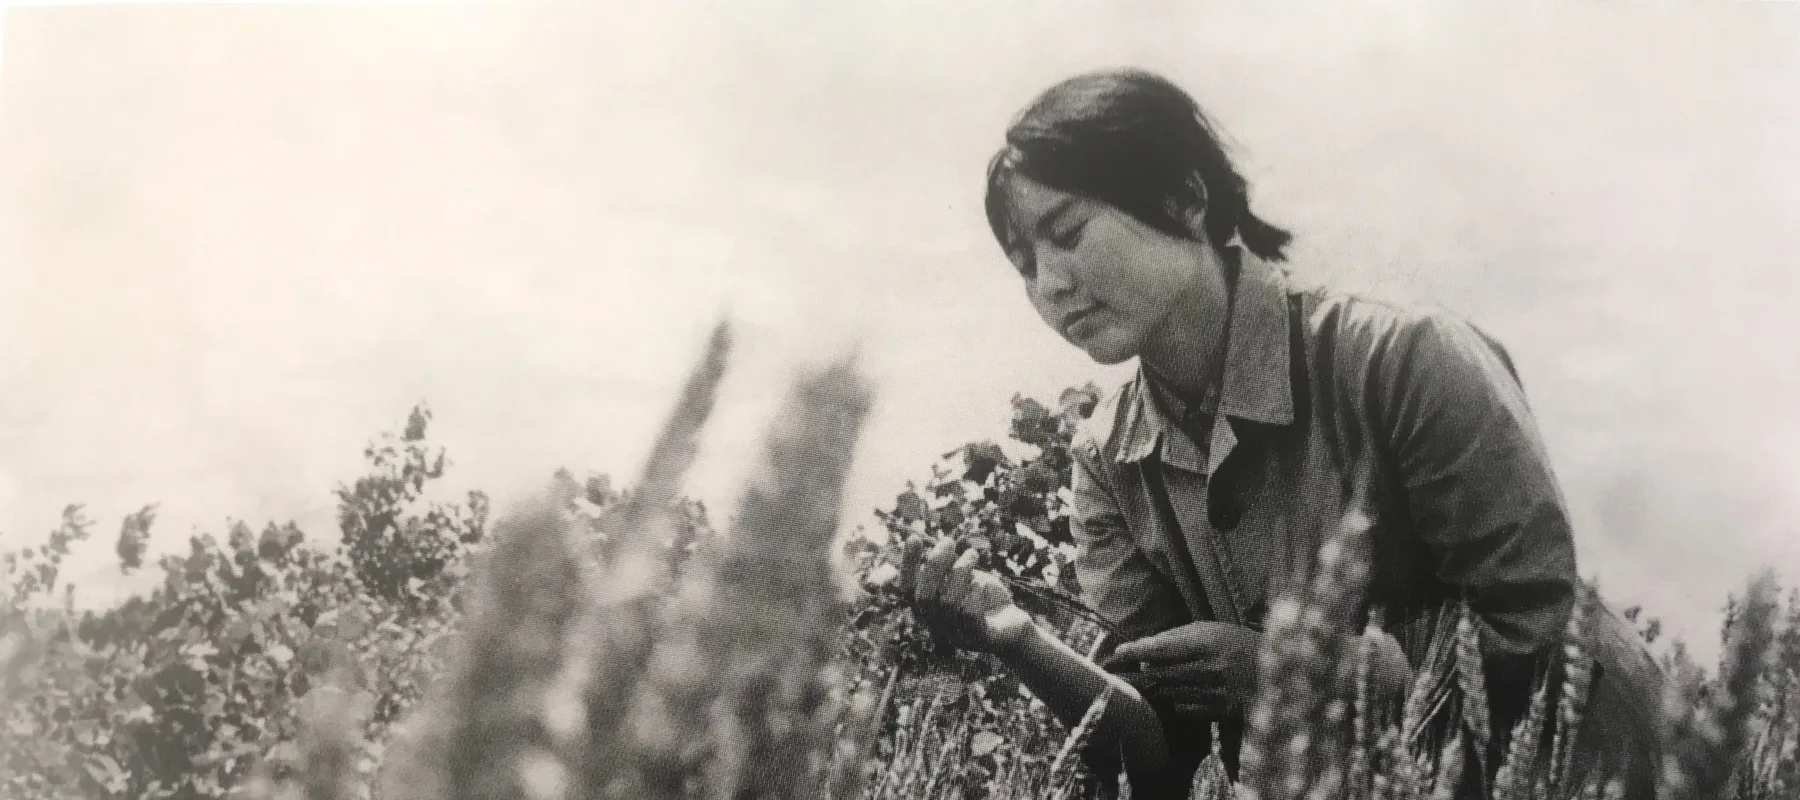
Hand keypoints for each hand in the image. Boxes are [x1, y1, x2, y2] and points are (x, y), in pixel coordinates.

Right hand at [902, 537, 1034, 655]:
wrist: (1014, 625)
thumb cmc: (984, 597)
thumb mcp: (965, 578)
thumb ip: (949, 567)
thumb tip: (940, 547)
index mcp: (929, 611)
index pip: (908, 590)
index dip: (907, 565)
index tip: (913, 538)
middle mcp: (938, 627)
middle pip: (924, 598)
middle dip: (934, 565)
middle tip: (949, 541)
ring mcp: (958, 635)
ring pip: (948, 603)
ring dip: (960, 572)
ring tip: (972, 554)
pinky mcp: (981, 638)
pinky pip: (970, 614)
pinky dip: (974, 593)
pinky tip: (982, 582)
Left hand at [1102, 621, 1261, 716]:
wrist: (1275, 671)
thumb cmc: (1236, 643)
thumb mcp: (1210, 629)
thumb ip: (1176, 638)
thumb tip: (1143, 649)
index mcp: (1208, 643)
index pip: (1162, 649)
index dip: (1135, 652)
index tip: (1116, 653)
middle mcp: (1211, 669)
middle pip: (1160, 675)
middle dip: (1133, 674)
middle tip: (1111, 672)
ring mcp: (1216, 693)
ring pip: (1168, 693)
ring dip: (1150, 688)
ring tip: (1133, 683)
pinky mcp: (1220, 712)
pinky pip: (1183, 709)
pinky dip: (1171, 701)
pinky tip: (1169, 695)